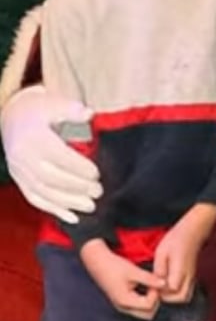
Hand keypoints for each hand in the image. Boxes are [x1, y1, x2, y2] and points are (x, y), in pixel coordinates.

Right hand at [1, 86, 101, 222]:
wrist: (12, 116)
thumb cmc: (39, 110)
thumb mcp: (54, 103)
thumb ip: (72, 109)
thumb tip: (89, 113)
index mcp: (34, 138)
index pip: (57, 157)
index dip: (78, 167)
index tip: (97, 173)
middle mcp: (24, 157)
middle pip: (50, 178)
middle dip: (76, 188)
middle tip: (98, 192)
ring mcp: (20, 171)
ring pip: (43, 192)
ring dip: (68, 203)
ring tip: (90, 207)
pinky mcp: (20, 180)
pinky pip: (34, 199)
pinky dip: (53, 210)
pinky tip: (71, 217)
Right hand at [80, 239, 164, 320]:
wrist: (97, 262)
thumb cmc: (114, 266)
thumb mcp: (133, 271)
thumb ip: (149, 279)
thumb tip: (165, 284)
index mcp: (125, 301)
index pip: (149, 306)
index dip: (155, 294)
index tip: (155, 281)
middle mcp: (123, 308)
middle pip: (147, 314)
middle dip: (155, 301)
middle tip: (154, 286)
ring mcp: (122, 306)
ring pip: (143, 312)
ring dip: (150, 301)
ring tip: (150, 285)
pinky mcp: (122, 302)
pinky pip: (138, 306)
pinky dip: (145, 299)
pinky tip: (145, 286)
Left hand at [153, 204, 215, 302]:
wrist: (194, 229)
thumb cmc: (177, 238)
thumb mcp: (162, 251)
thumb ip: (159, 269)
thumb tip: (156, 283)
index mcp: (180, 269)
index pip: (171, 290)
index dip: (160, 291)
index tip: (153, 285)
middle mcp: (189, 276)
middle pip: (180, 298)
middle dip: (167, 297)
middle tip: (158, 287)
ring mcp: (193, 276)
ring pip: (185, 296)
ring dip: (174, 296)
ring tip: (164, 286)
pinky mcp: (193, 275)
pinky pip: (188, 290)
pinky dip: (179, 291)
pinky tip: (171, 282)